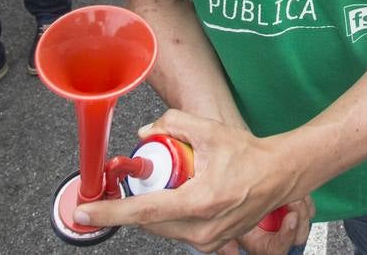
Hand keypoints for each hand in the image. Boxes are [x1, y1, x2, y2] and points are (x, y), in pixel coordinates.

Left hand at [75, 110, 302, 252]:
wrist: (279, 175)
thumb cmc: (250, 156)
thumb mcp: (211, 131)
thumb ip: (174, 124)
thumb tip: (145, 133)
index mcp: (200, 202)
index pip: (144, 210)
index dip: (111, 211)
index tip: (86, 211)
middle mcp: (203, 228)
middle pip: (150, 219)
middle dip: (139, 199)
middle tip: (147, 175)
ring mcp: (209, 240)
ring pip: (163, 226)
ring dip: (158, 206)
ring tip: (179, 182)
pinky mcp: (212, 243)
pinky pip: (178, 230)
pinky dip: (173, 213)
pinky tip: (188, 193)